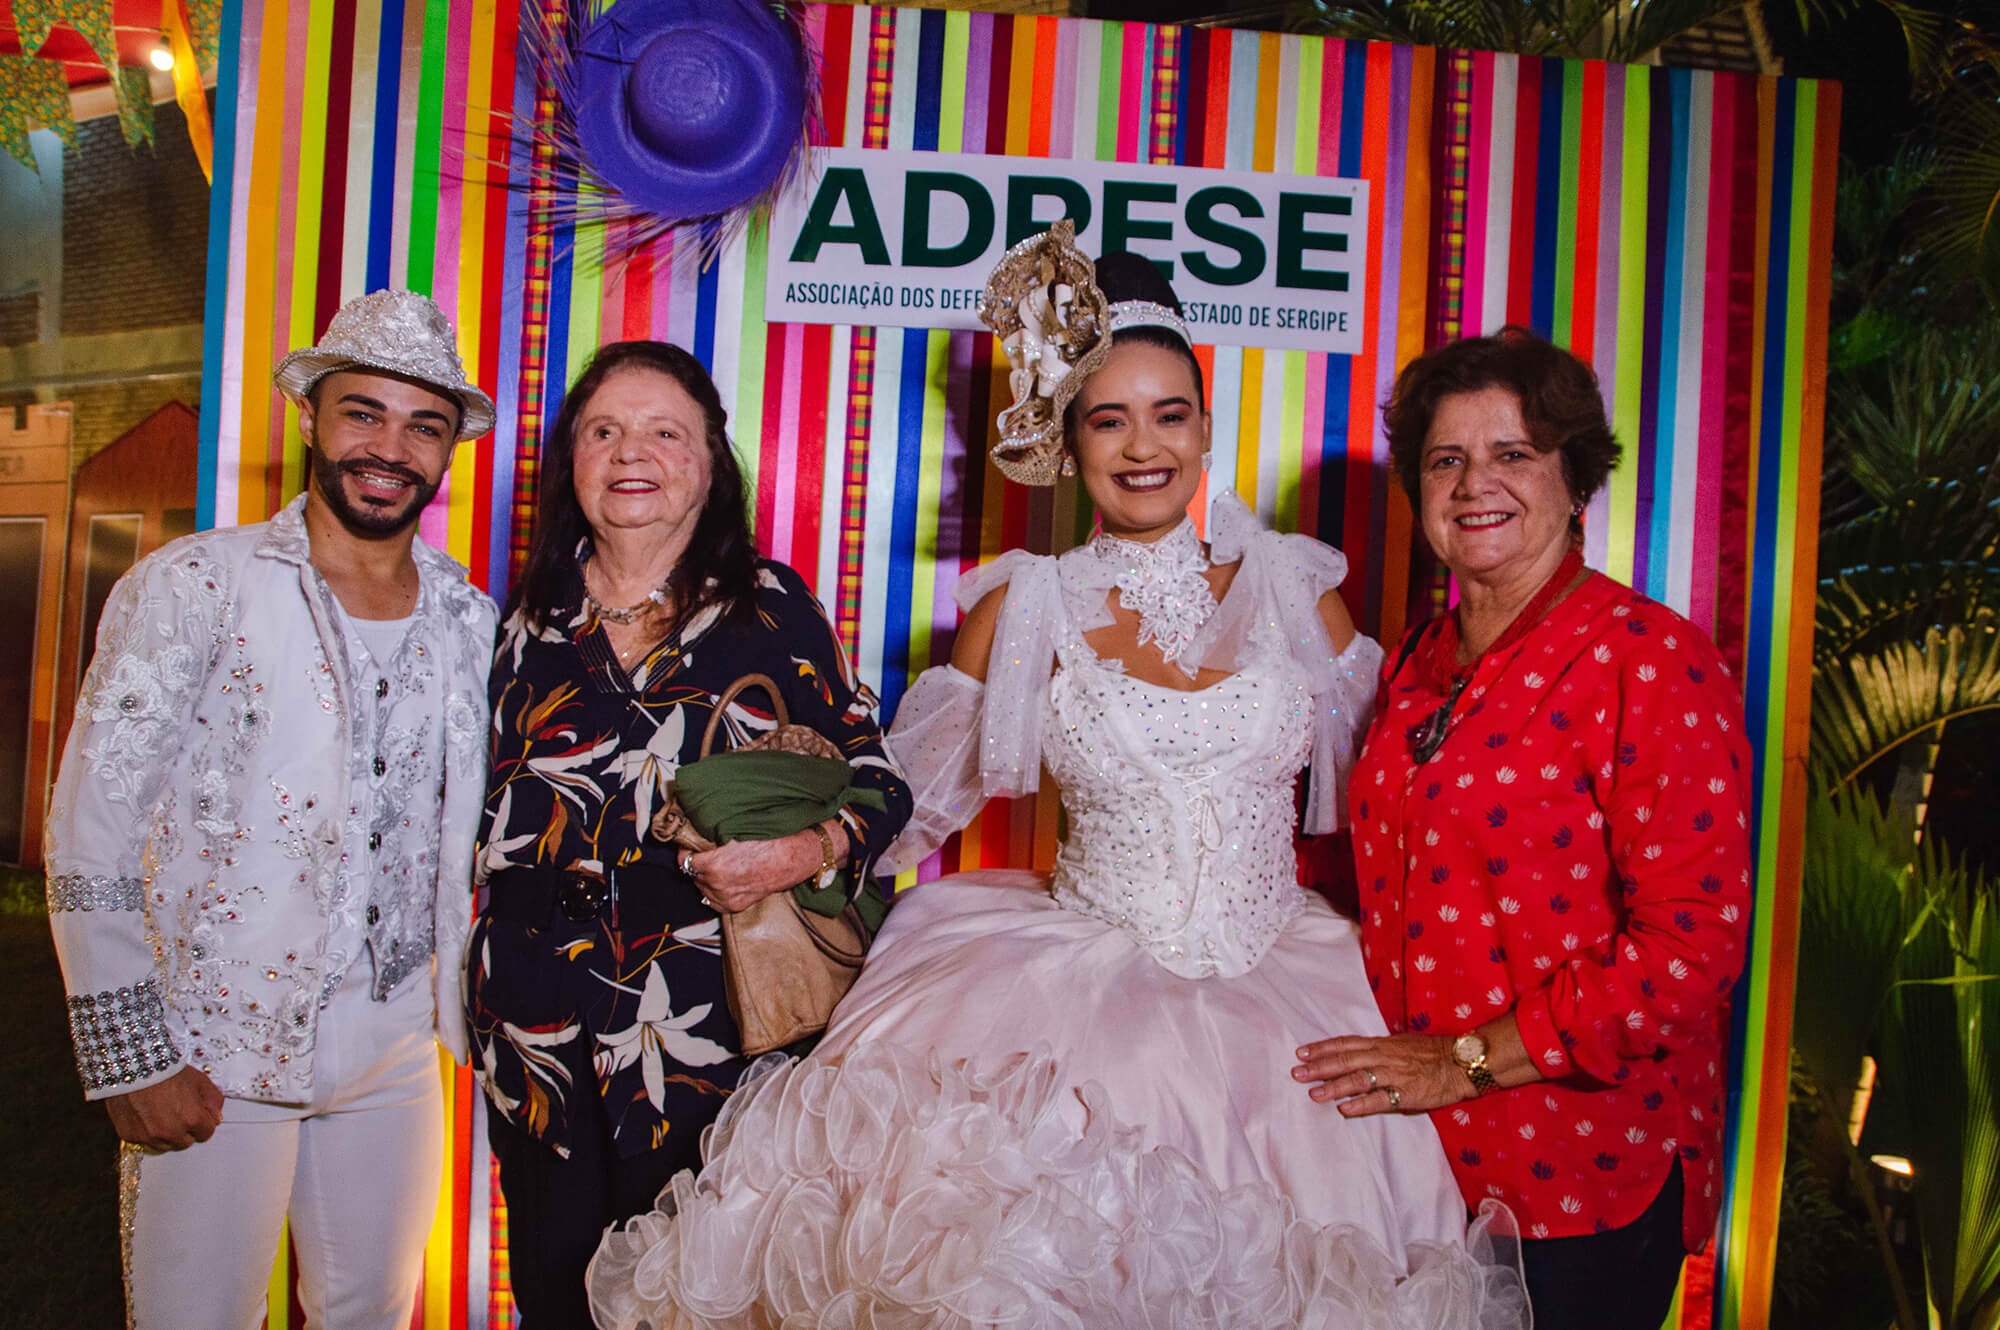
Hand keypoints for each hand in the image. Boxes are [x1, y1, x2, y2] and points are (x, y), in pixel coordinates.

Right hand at [104, 1065, 224, 1150]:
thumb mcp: (200, 1081)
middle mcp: (171, 1132)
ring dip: (166, 1135)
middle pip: (185, 1142)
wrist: (134, 1068)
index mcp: (192, 1119)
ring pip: (165, 1145)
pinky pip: (144, 1142)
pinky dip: (146, 1132)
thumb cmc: (167, 1072)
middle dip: (185, 1130)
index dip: (202, 1122)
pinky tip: (146, 1115)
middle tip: (177, 1111)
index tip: (196, 1114)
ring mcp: (149, 1137)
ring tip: (161, 1113)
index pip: (206, 1133)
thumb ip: (214, 1102)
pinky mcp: (130, 1136)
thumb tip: (215, 1119)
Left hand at [683, 822, 849, 913]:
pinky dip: (714, 891)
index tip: (691, 845)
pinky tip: (723, 880)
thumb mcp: (735, 832)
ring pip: (702, 888)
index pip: (685, 859)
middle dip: (698, 863)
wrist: (791, 858)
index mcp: (715, 865)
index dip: (687, 850)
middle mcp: (718, 885)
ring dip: (705, 878)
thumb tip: (695, 834)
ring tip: (716, 866)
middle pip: (693, 874)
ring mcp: (727, 898)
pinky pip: (713, 901)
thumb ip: (711, 837)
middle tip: (706, 853)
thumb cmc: (767, 841)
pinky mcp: (735, 906)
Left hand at [1292, 1033, 1469, 1117]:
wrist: (1462, 1062)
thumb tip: (1356, 1054)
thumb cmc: (1433, 1053)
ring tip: (1314, 1094)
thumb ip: (1379, 1050)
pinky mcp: (1407, 1093)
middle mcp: (1384, 1056)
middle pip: (1346, 1060)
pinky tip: (1344, 1109)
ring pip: (1358, 1079)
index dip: (1322, 1048)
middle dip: (1319, 1067)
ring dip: (1334, 1086)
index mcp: (1382, 1044)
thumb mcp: (1402, 1044)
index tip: (1301, 1052)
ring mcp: (1395, 1075)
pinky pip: (1380, 1100)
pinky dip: (1361, 1104)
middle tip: (1296, 1073)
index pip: (1346, 1043)